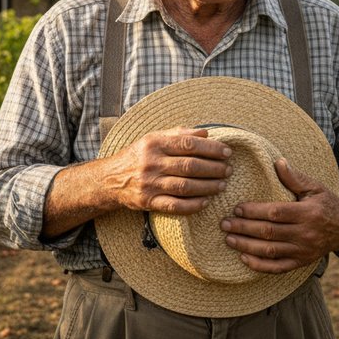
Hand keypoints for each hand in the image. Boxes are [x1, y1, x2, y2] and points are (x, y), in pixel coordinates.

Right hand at [102, 127, 232, 214]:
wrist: (110, 179)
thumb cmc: (137, 156)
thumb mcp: (153, 138)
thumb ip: (179, 134)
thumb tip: (206, 133)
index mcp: (155, 143)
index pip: (188, 144)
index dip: (211, 148)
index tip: (227, 152)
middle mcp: (152, 162)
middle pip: (189, 166)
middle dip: (213, 168)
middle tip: (228, 170)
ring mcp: (150, 183)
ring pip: (185, 186)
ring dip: (208, 187)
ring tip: (222, 185)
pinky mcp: (148, 202)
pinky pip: (174, 205)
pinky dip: (192, 205)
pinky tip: (206, 202)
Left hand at [220, 159, 338, 273]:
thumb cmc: (326, 204)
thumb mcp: (315, 187)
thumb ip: (295, 177)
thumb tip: (277, 162)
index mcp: (308, 213)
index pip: (276, 213)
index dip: (254, 211)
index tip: (237, 208)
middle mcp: (306, 233)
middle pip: (269, 233)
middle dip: (244, 228)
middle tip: (224, 224)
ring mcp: (303, 251)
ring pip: (270, 251)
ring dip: (246, 246)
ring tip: (229, 239)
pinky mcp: (301, 262)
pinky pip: (278, 267)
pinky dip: (259, 265)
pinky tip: (244, 258)